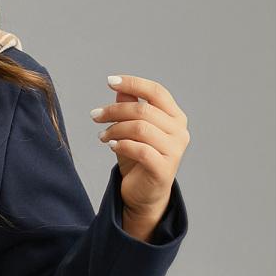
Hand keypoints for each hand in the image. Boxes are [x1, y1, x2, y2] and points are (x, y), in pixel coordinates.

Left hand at [90, 73, 189, 232]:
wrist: (142, 195)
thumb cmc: (137, 159)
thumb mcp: (130, 131)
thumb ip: (130, 109)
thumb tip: (120, 90)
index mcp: (175, 117)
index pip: (156, 91)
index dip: (133, 83)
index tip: (109, 81)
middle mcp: (179, 131)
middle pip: (143, 110)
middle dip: (114, 110)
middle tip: (95, 115)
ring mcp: (175, 150)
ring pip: (140, 128)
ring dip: (115, 129)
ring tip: (101, 136)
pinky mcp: (164, 168)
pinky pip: (140, 149)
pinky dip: (121, 145)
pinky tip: (110, 146)